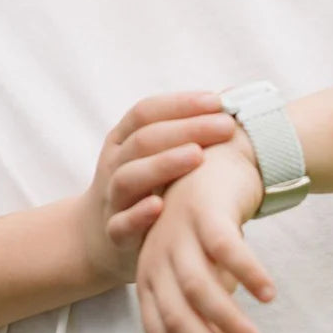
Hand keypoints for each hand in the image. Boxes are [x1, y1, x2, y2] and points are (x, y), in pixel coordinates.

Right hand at [80, 92, 235, 285]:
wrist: (99, 236)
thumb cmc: (145, 187)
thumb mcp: (153, 155)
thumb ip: (184, 131)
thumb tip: (233, 96)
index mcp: (123, 139)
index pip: (145, 112)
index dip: (180, 104)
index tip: (217, 102)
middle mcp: (115, 164)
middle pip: (143, 140)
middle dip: (186, 129)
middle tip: (225, 126)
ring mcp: (111, 198)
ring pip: (129, 177)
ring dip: (163, 164)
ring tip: (197, 155)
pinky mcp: (113, 234)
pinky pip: (121, 224)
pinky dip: (137, 215)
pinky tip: (159, 207)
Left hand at [135, 134, 273, 332]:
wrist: (214, 158)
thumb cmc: (206, 226)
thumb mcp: (200, 271)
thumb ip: (201, 317)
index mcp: (150, 275)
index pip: (159, 331)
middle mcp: (158, 256)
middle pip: (177, 317)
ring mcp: (179, 233)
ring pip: (200, 288)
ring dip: (230, 322)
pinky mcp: (205, 212)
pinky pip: (226, 250)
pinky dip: (247, 274)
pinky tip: (268, 295)